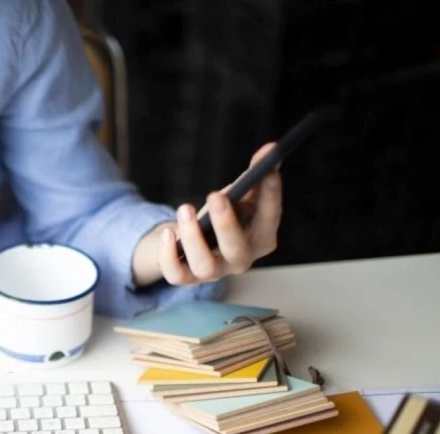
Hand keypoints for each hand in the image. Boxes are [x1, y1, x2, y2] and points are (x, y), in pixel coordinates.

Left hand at [132, 143, 282, 285]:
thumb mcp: (239, 196)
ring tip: (185, 208)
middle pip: (237, 250)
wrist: (195, 243)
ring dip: (193, 237)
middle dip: (226, 223)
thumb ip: (254, 175)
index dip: (271, 195)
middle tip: (216, 195)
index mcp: (260, 238)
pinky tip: (167, 232)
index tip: (268, 171)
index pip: (270, 219)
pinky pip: (176, 275)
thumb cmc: (222, 218)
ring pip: (205, 265)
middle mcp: (240, 260)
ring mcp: (214, 272)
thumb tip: (269, 149)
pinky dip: (168, 255)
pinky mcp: (187, 278)